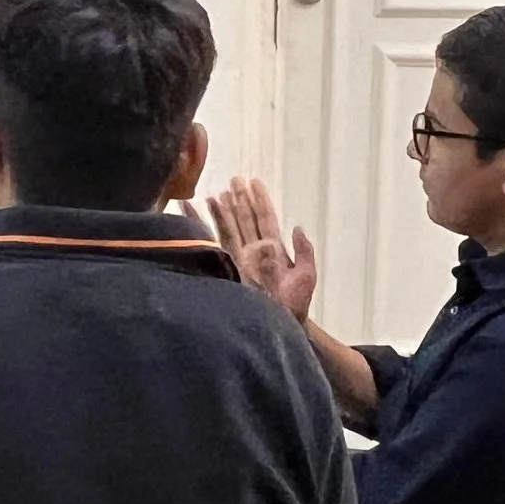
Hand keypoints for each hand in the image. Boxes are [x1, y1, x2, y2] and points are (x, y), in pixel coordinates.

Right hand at [207, 176, 318, 323]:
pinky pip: (214, 244)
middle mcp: (253, 249)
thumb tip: (297, 227)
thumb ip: (304, 251)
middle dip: (240, 199)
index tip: (254, 182)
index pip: (265, 218)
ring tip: (215, 193)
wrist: (278, 324)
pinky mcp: (226, 266)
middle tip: (234, 179)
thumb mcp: (306, 275)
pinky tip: (197, 219)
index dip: (260, 200)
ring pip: (229, 227)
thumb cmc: (294, 304)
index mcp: (273, 248)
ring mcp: (239, 258)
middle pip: (245, 218)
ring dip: (222, 210)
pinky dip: (204, 229)